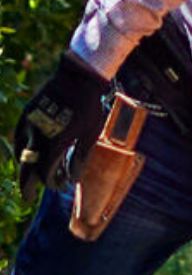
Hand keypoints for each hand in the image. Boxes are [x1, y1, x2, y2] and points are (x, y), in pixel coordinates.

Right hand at [12, 52, 109, 203]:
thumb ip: (79, 157)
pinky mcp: (26, 114)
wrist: (78, 76)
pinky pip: (19, 137)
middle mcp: (37, 137)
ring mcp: (28, 124)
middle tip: (28, 198)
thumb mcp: (90, 134)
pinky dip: (22, 149)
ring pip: (20, 154)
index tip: (59, 185)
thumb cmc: (89, 106)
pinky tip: (29, 153)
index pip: (46, 173)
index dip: (52, 183)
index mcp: (54, 144)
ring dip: (25, 167)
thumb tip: (73, 178)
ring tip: (31, 175)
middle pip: (26, 169)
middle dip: (27, 186)